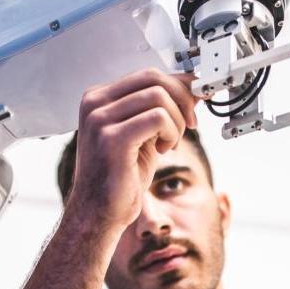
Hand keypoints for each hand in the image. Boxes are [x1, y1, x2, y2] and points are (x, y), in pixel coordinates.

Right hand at [68, 68, 198, 228]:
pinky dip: (170, 133)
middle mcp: (95, 103)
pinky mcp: (112, 138)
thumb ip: (162, 110)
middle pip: (154, 79)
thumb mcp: (145, 135)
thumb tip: (193, 88)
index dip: (178, 86)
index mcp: (99, 98)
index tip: (194, 103)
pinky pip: (158, 118)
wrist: (98, 213)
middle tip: (190, 124)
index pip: (147, 75)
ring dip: (176, 121)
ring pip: (159, 96)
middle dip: (182, 100)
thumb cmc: (119, 178)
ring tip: (169, 143)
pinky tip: (163, 150)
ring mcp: (100, 119)